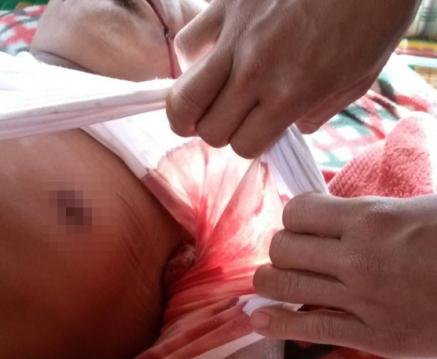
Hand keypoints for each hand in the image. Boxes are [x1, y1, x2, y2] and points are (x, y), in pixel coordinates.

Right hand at [166, 0, 419, 157]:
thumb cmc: (372, 15)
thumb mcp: (359, 78)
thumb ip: (320, 111)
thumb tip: (293, 126)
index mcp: (290, 95)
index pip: (243, 146)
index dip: (250, 143)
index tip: (259, 131)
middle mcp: (255, 72)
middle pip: (210, 130)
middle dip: (220, 132)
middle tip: (232, 119)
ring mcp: (235, 38)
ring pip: (183, 99)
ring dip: (187, 112)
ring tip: (197, 108)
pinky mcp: (225, 7)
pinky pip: (187, 43)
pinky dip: (194, 56)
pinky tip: (211, 56)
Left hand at [250, 193, 436, 358]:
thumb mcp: (417, 206)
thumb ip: (367, 208)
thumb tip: (325, 205)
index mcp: (372, 219)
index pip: (297, 212)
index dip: (294, 215)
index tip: (303, 221)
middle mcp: (359, 260)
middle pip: (282, 248)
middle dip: (282, 247)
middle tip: (296, 251)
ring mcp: (363, 301)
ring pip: (284, 286)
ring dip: (273, 280)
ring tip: (278, 278)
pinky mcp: (373, 337)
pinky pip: (309, 329)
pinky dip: (277, 324)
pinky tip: (260, 319)